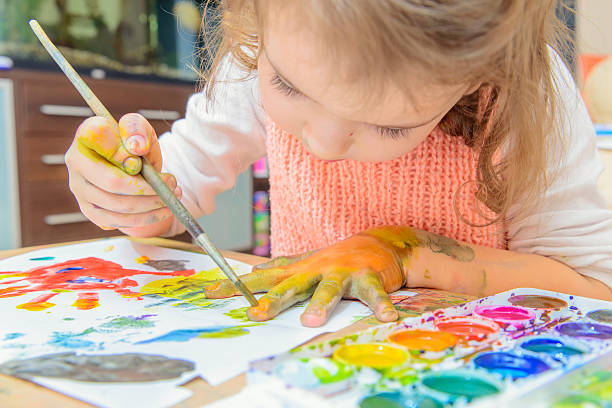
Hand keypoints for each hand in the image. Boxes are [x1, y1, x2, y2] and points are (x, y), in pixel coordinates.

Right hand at [64, 113, 179, 235]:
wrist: (131, 164)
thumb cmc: (134, 144)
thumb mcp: (140, 129)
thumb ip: (137, 130)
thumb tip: (136, 148)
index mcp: (86, 134)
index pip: (101, 142)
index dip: (126, 153)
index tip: (145, 157)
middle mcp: (75, 163)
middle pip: (113, 183)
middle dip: (149, 187)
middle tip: (172, 184)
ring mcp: (79, 189)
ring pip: (118, 206)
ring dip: (152, 204)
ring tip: (172, 195)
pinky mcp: (89, 210)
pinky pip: (118, 222)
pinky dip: (146, 218)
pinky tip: (163, 209)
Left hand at [205, 228, 411, 326]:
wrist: (376, 244)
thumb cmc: (335, 259)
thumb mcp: (304, 263)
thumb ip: (280, 268)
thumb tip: (251, 271)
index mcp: (299, 270)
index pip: (262, 278)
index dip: (236, 286)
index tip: (211, 294)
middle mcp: (317, 270)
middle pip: (292, 286)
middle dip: (274, 301)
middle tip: (257, 315)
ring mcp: (343, 272)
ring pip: (330, 289)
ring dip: (321, 304)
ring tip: (311, 321)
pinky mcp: (369, 277)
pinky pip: (374, 293)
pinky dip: (380, 304)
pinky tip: (386, 316)